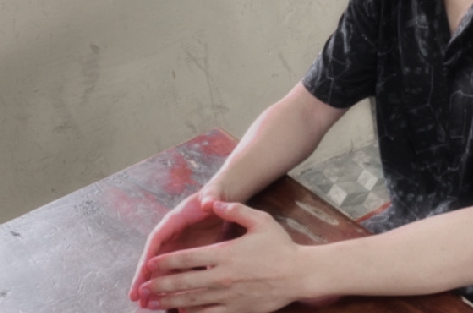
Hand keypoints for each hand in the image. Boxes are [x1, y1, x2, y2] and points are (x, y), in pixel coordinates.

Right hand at [129, 190, 241, 305]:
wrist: (221, 198)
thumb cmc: (215, 195)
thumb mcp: (213, 194)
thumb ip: (210, 197)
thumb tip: (209, 202)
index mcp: (174, 220)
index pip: (156, 239)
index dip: (148, 257)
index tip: (141, 275)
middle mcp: (172, 234)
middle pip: (155, 257)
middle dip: (145, 278)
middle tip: (136, 298)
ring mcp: (178, 244)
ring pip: (163, 267)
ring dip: (155, 285)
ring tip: (145, 305)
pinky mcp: (187, 253)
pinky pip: (176, 270)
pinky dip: (171, 285)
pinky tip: (167, 300)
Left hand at [138, 201, 303, 312]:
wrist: (298, 274)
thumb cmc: (279, 245)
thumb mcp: (259, 220)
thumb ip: (235, 209)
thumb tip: (214, 202)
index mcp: (225, 253)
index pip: (187, 259)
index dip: (166, 262)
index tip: (152, 265)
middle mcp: (222, 276)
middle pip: (183, 283)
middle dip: (160, 286)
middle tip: (143, 289)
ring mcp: (228, 296)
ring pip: (191, 302)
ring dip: (169, 303)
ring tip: (153, 304)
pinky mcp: (236, 310)